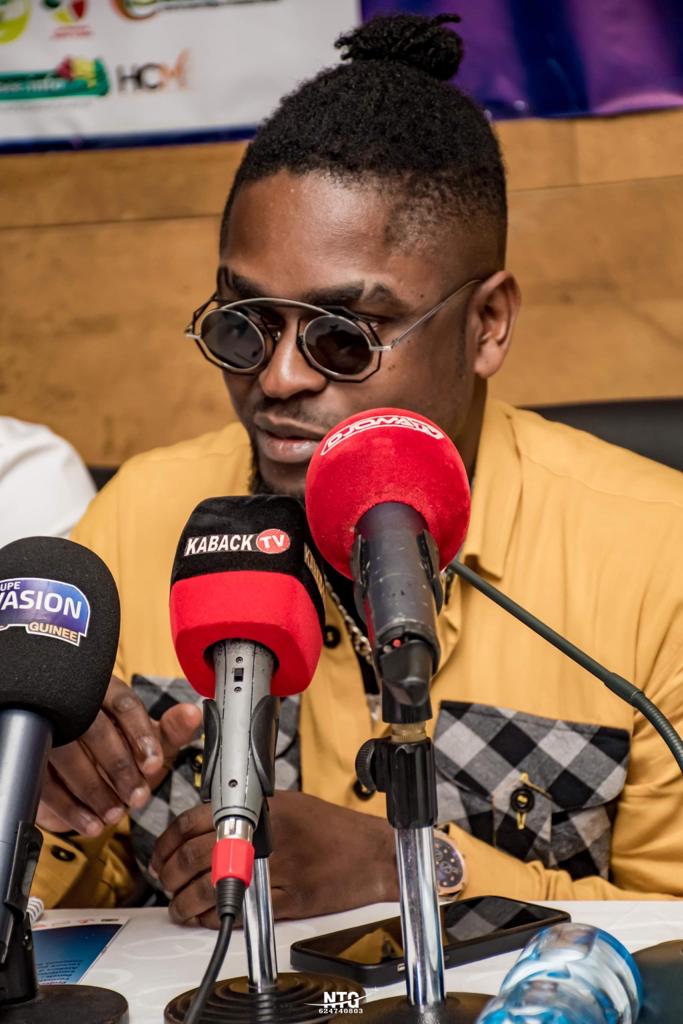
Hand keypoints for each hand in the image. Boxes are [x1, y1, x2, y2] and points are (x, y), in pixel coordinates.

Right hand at [37, 675, 202, 836]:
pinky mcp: (32, 757)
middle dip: (119, 768)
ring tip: (116, 813)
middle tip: (138, 796)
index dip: (141, 736)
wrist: (84, 778)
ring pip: (67, 755)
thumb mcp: (151, 742)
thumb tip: (194, 713)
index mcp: (107, 691)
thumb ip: (173, 730)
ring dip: (95, 790)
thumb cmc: (122, 750)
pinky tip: (93, 822)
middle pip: (95, 730)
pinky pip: (46, 782)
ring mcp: (49, 728)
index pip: (125, 705)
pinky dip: (71, 808)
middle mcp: (76, 703)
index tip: (154, 765)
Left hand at [151, 791, 397, 928]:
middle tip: (166, 882)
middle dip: (172, 874)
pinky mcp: (290, 898)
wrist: (372, 853)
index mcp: (262, 807)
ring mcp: (278, 868)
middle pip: (198, 856)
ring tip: (181, 906)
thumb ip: (248, 812)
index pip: (196, 820)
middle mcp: (266, 835)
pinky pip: (244, 911)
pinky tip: (210, 917)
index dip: (169, 841)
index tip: (161, 855)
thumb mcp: (286, 803)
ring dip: (188, 902)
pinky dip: (219, 917)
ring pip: (215, 888)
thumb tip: (206, 824)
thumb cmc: (333, 828)